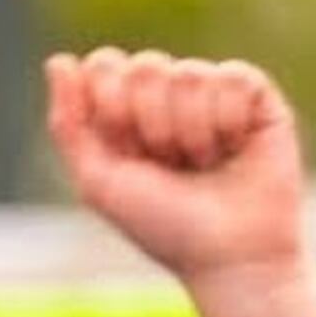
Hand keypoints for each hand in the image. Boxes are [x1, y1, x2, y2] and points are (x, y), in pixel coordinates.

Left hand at [45, 48, 307, 287]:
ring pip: (189, 73)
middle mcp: (169, 98)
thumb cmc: (164, 226)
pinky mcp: (257, 98)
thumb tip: (58, 61)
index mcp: (128, 112)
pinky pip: (232, 77)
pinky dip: (227, 121)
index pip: (105, 65)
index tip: (126, 149)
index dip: (112, 104)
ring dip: (191, 132)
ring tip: (205, 165)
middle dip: (151, 123)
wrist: (229, 255)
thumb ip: (69, 124)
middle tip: (169, 164)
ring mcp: (213, 94)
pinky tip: (235, 149)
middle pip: (145, 66)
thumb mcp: (100, 182)